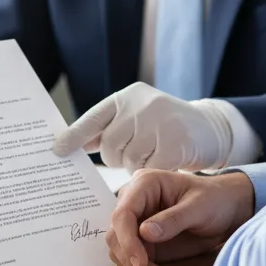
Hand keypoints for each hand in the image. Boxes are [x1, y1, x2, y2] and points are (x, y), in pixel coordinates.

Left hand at [51, 82, 232, 171]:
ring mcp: (159, 121)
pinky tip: (166, 159)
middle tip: (134, 153)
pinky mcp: (175, 142)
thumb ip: (109, 127)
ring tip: (153, 152)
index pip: (93, 118)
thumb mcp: (137, 116)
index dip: (74, 136)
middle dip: (117, 157)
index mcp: (127, 97)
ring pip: (128, 160)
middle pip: (110, 146)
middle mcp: (141, 105)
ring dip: (137, 164)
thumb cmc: (164, 126)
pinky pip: (150, 169)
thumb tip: (68, 142)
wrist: (209, 127)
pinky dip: (155, 169)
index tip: (56, 151)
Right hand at [106, 169, 254, 265]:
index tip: (140, 263)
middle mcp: (134, 201)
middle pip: (115, 233)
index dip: (127, 239)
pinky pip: (129, 258)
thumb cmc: (214, 200)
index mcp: (145, 184)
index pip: (123, 212)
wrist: (225, 211)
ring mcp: (136, 222)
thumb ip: (172, 219)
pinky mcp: (142, 240)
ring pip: (118, 249)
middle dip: (130, 258)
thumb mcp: (198, 207)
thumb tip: (145, 233)